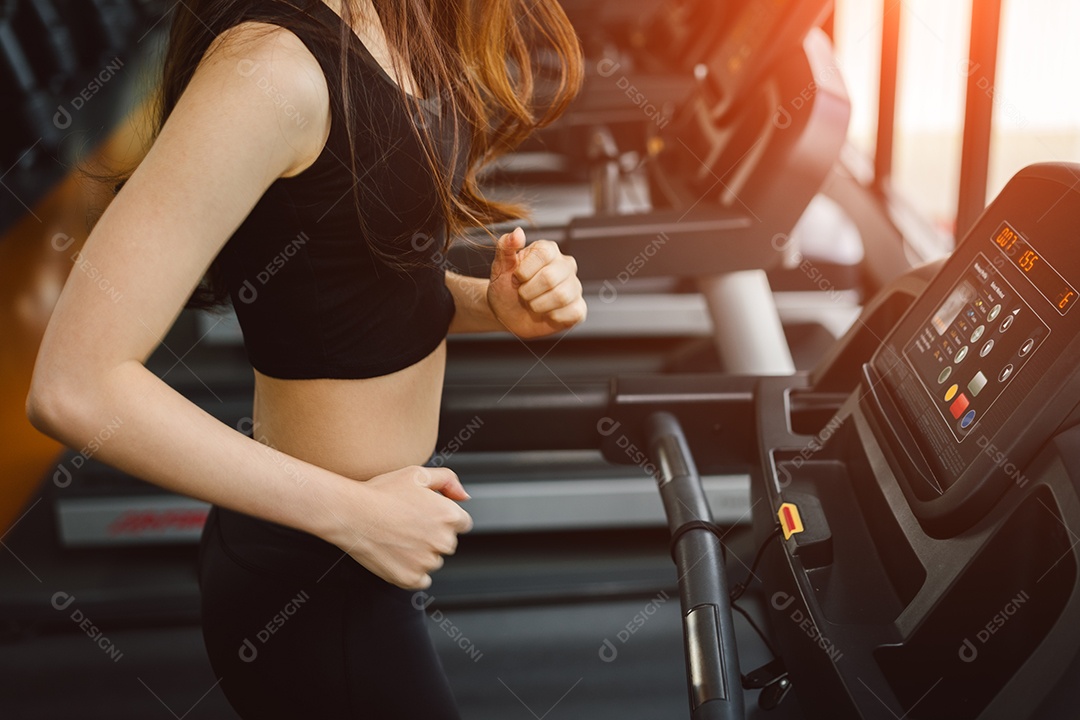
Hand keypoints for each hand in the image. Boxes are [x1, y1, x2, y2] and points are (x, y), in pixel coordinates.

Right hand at [325, 465, 472, 589]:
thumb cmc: (382, 492)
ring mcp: (426, 562)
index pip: (462, 523)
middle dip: (434, 535)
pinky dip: (412, 571)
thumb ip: (448, 481)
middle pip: (448, 543)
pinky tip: (397, 555)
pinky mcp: (410, 579)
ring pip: (433, 561)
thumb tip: (464, 496)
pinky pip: (421, 579)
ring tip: (398, 537)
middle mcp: (443, 541)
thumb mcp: (417, 474)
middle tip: (408, 524)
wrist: (351, 514)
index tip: (425, 516)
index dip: (444, 518)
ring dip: (422, 553)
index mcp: (449, 516)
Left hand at [487, 227, 586, 337]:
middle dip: (528, 291)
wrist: (507, 314)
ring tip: (532, 304)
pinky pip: (572, 313)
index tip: (516, 278)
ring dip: (538, 305)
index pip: (542, 255)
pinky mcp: (578, 308)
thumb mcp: (500, 267)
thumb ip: (506, 247)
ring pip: (561, 296)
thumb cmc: (505, 287)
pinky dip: (552, 317)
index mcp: (548, 250)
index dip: (524, 271)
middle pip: (550, 278)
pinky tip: (546, 313)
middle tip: (522, 294)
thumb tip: (517, 232)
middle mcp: (566, 265)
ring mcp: (574, 287)